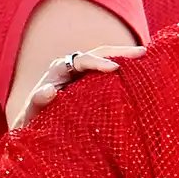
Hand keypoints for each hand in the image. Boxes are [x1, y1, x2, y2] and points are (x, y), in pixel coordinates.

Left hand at [13, 45, 145, 128]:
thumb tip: (50, 89)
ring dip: (126, 57)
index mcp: (58, 70)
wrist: (35, 125)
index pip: (81, 60)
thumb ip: (37, 101)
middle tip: (143, 53)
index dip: (98, 62)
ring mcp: (84, 74)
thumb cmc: (33, 122)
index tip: (114, 69)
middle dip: (120, 52)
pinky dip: (125, 69)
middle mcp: (71, 67)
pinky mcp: (92, 82)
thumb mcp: (31, 114)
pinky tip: (141, 71)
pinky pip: (110, 72)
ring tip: (147, 57)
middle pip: (98, 53)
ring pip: (107, 59)